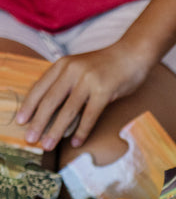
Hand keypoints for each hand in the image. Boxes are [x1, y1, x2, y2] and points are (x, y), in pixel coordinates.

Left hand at [16, 43, 152, 150]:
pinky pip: (90, 115)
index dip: (29, 106)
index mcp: (63, 65)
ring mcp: (88, 80)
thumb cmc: (108, 65)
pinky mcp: (104, 91)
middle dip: (39, 122)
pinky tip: (76, 142)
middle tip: (31, 138)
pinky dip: (82, 131)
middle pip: (50, 101)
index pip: (40, 88)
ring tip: (48, 144)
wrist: (132, 54)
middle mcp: (72, 71)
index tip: (21, 121)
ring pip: (68, 110)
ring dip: (56, 130)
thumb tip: (55, 109)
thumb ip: (68, 83)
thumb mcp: (81, 69)